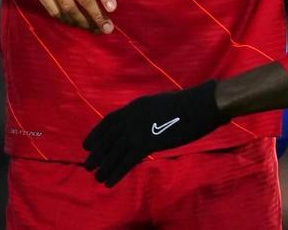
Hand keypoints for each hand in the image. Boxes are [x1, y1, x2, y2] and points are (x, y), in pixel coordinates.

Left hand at [83, 81, 224, 185]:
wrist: (200, 106)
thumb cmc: (186, 105)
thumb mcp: (158, 105)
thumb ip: (145, 115)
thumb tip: (139, 126)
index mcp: (135, 106)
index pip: (109, 121)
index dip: (96, 134)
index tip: (86, 145)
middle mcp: (131, 117)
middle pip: (108, 138)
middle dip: (97, 153)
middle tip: (88, 165)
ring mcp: (138, 130)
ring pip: (114, 152)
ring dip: (104, 166)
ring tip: (97, 177)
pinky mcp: (147, 143)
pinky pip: (126, 162)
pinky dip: (116, 173)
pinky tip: (109, 182)